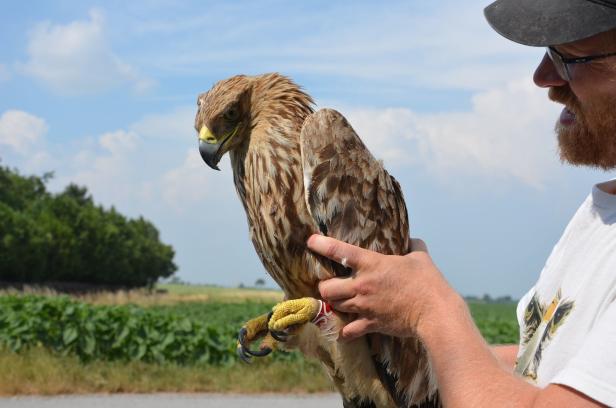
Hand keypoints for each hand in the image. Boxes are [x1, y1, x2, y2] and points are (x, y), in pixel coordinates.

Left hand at [307, 235, 453, 339]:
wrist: (435, 313)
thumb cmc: (428, 282)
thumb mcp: (420, 257)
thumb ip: (413, 246)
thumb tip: (412, 239)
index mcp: (372, 264)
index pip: (339, 251)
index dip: (321, 245)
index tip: (310, 241)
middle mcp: (362, 285)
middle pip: (326, 287)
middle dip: (324, 286)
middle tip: (331, 285)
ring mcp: (364, 306)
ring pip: (334, 306)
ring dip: (335, 303)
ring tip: (339, 301)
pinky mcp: (370, 323)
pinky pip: (348, 330)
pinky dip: (346, 330)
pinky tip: (347, 328)